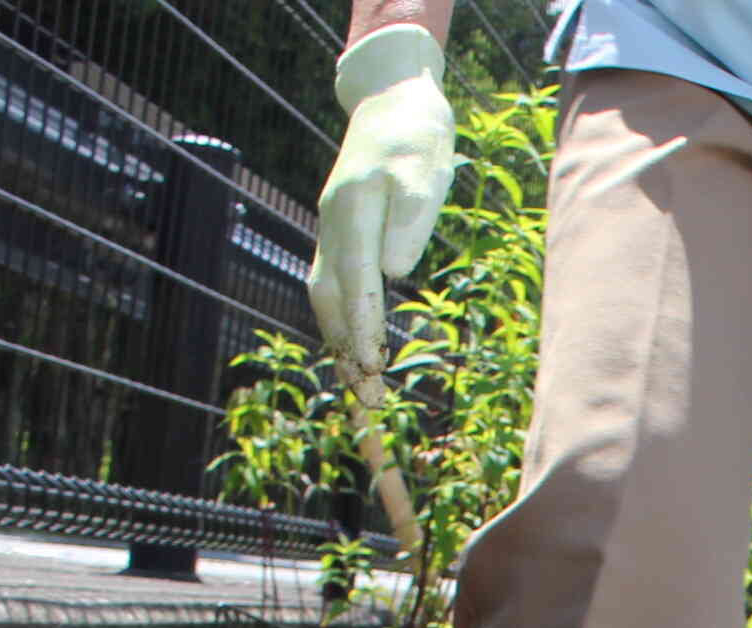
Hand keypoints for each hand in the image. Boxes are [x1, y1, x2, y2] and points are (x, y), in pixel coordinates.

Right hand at [309, 25, 455, 374]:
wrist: (391, 103)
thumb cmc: (416, 138)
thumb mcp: (426, 172)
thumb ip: (411, 221)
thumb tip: (390, 271)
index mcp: (354, 210)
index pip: (355, 281)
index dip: (362, 328)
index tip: (373, 368)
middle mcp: (333, 223)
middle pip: (330, 299)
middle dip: (347, 351)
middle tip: (370, 400)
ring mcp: (330, 228)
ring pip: (325, 296)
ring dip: (340, 344)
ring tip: (360, 387)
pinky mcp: (338, 233)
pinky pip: (331, 286)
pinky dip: (340, 322)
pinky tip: (353, 350)